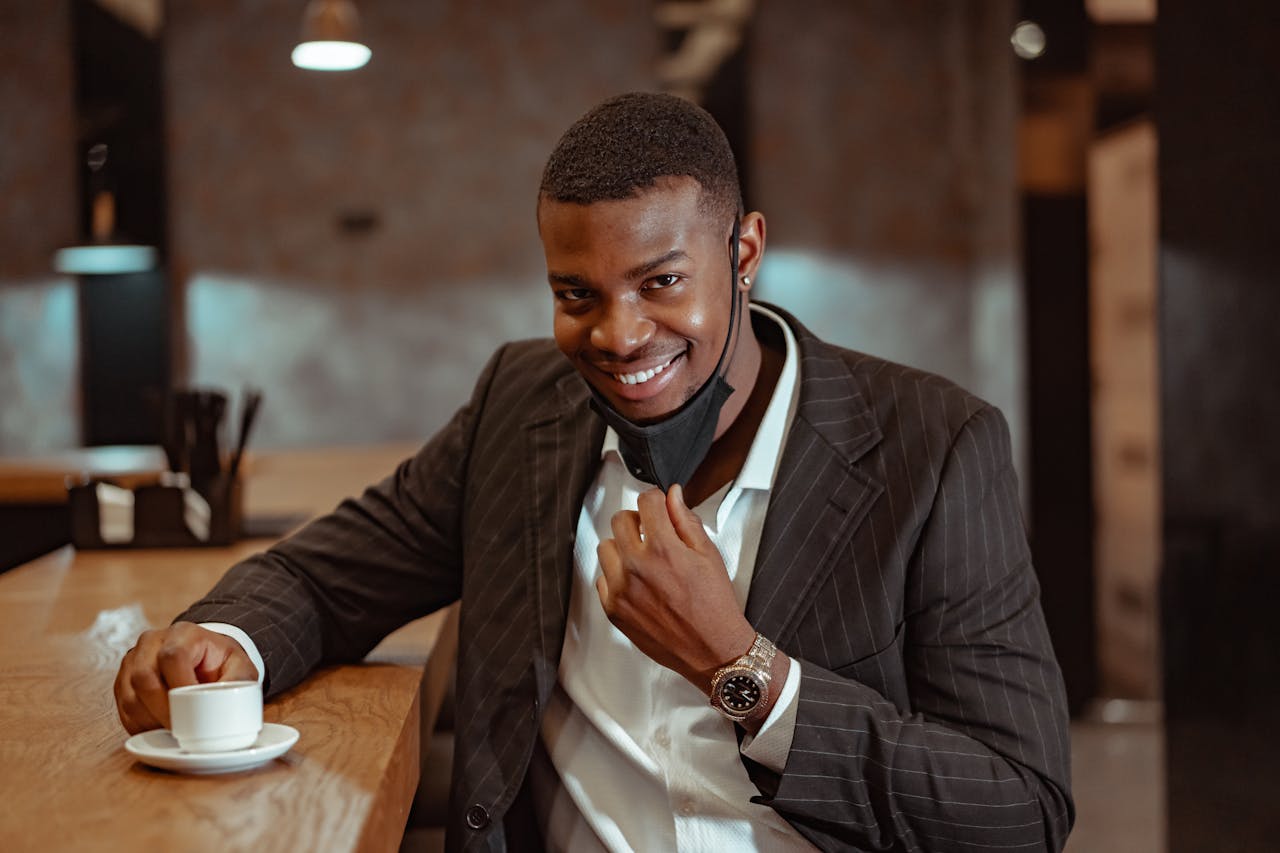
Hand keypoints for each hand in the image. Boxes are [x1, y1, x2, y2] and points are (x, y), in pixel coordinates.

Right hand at [113, 622, 258, 733]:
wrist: (204, 656)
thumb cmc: (221, 662)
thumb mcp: (241, 667)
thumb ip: (238, 683)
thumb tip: (224, 708)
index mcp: (183, 634)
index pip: (171, 656)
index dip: (179, 686)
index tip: (193, 710)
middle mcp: (151, 643)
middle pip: (143, 677)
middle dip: (162, 710)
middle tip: (181, 730)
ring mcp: (133, 662)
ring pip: (130, 697)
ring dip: (150, 721)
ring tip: (172, 731)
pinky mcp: (122, 682)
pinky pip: (124, 709)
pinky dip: (140, 725)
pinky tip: (158, 730)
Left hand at [596, 484, 756, 691]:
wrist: (712, 651)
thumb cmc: (714, 607)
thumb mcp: (708, 555)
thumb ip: (686, 521)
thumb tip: (673, 496)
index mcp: (663, 549)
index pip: (646, 502)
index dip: (656, 499)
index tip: (659, 506)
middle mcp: (637, 567)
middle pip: (619, 520)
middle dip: (637, 520)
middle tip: (651, 533)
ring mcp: (622, 589)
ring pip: (606, 547)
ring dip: (622, 547)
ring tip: (643, 560)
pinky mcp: (613, 609)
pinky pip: (602, 578)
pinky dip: (616, 576)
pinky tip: (637, 582)